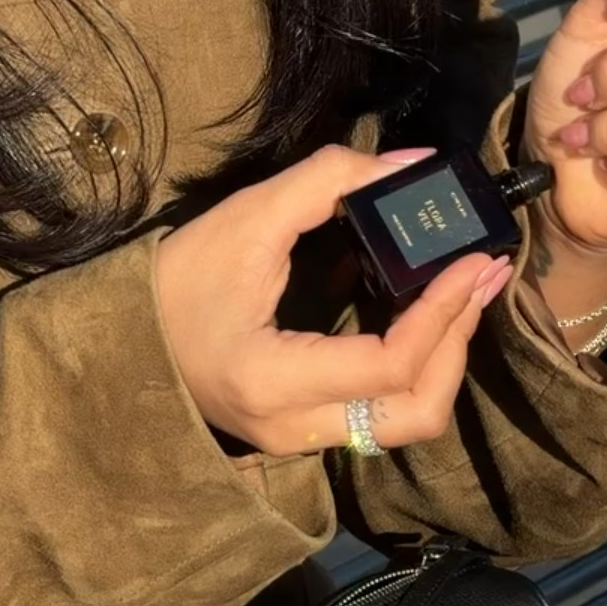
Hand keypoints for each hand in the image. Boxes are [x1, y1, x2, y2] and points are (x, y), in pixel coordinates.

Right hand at [155, 145, 511, 455]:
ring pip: (407, 422)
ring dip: (446, 359)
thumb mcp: (247, 217)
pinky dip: (417, 367)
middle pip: (416, 412)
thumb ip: (330, 181)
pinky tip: (427, 316)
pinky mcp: (305, 434)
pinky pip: (382, 413)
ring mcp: (301, 441)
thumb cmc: (177, 280)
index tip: (474, 258)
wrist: (123, 341)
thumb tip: (412, 164)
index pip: (389, 364)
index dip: (443, 312)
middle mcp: (294, 428)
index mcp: (274, 380)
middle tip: (483, 276)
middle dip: (460, 342)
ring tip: (465, 293)